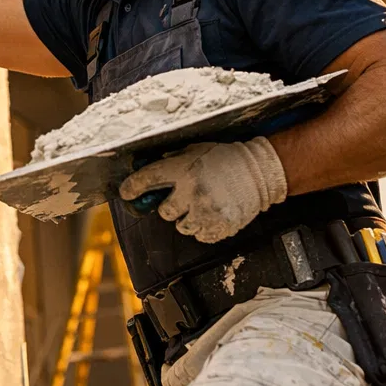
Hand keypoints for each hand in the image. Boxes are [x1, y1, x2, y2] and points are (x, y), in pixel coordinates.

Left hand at [119, 138, 287, 243]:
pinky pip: (199, 236)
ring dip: (188, 219)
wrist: (260, 172)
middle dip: (171, 207)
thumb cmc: (226, 159)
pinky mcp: (219, 227)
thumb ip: (172, 160)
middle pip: (164, 212)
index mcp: (184, 170)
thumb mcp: (196, 150)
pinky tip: (213, 213)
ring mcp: (206, 212)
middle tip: (184, 198)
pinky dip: (203, 228)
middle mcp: (192, 192)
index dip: (132, 187)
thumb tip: (145, 166)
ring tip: (203, 205)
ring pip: (182, 227)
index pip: (148, 180)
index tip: (125, 193)